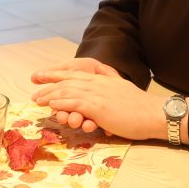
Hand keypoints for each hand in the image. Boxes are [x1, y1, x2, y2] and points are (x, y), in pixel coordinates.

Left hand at [31, 69, 167, 140]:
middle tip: (34, 89)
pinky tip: (52, 104)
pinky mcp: (98, 107)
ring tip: (37, 99)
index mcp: (102, 79)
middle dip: (48, 84)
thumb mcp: (121, 90)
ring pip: (68, 91)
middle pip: (67, 80)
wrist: (154, 114)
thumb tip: (98, 89)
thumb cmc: (140, 107)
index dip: (56, 74)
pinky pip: (75, 102)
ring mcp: (97, 94)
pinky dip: (61, 102)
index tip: (42, 76)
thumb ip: (108, 87)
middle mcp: (97, 83)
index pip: (75, 73)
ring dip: (50, 95)